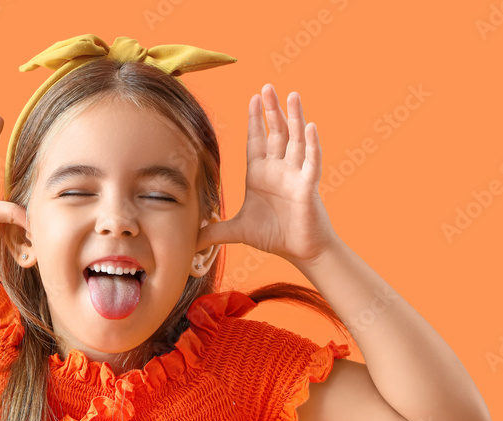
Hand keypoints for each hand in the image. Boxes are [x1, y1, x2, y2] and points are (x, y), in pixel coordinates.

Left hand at [197, 84, 338, 266]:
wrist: (300, 251)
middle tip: (267, 86)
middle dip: (271, 110)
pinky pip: (311, 162)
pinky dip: (312, 144)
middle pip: (276, 133)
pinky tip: (310, 126)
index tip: (252, 98)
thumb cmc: (274, 236)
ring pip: (296, 140)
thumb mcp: (237, 231)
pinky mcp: (307, 187)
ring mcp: (295, 175)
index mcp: (260, 174)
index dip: (255, 120)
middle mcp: (279, 169)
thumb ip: (214, 231)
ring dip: (295, 117)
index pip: (257, 140)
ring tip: (292, 95)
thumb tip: (191, 241)